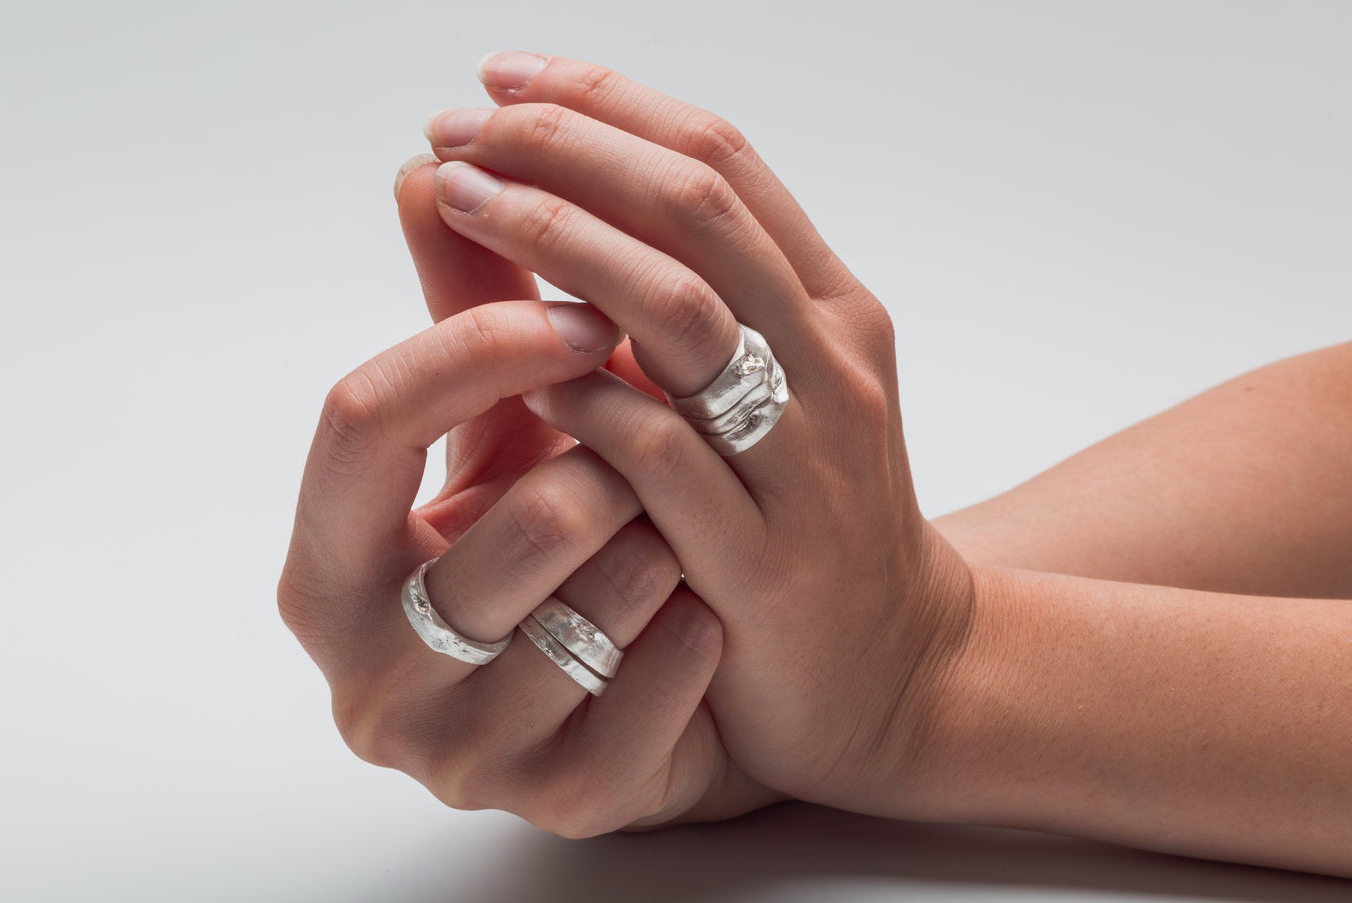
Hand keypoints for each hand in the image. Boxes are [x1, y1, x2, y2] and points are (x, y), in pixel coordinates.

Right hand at [278, 301, 743, 833]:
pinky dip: (696, 623)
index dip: (472, 346)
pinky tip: (700, 608)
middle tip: (647, 445)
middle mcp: (370, 670)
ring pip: (596, 599)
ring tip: (672, 530)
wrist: (635, 688)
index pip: (361, 419)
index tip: (576, 314)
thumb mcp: (500, 430)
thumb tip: (428, 167)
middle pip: (509, 518)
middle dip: (604, 464)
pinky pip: (656, 683)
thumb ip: (463, 312)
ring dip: (662, 538)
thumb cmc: (556, 537)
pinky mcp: (563, 801)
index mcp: (326, 564)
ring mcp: (461, 751)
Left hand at [418, 54, 976, 817]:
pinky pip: (661, 456)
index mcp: (828, 307)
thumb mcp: (748, 391)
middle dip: (567, 149)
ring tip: (462, 203)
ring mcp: (806, 462)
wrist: (892, 669)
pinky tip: (517, 370)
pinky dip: (582, 396)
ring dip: (560, 242)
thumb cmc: (795, 515)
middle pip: (698, 210)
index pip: (721, 161)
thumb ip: (653, 300)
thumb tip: (520, 191)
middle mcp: (831, 364)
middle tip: (460, 129)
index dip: (605, 103)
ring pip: (683, 315)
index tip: (500, 80)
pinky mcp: (765, 561)